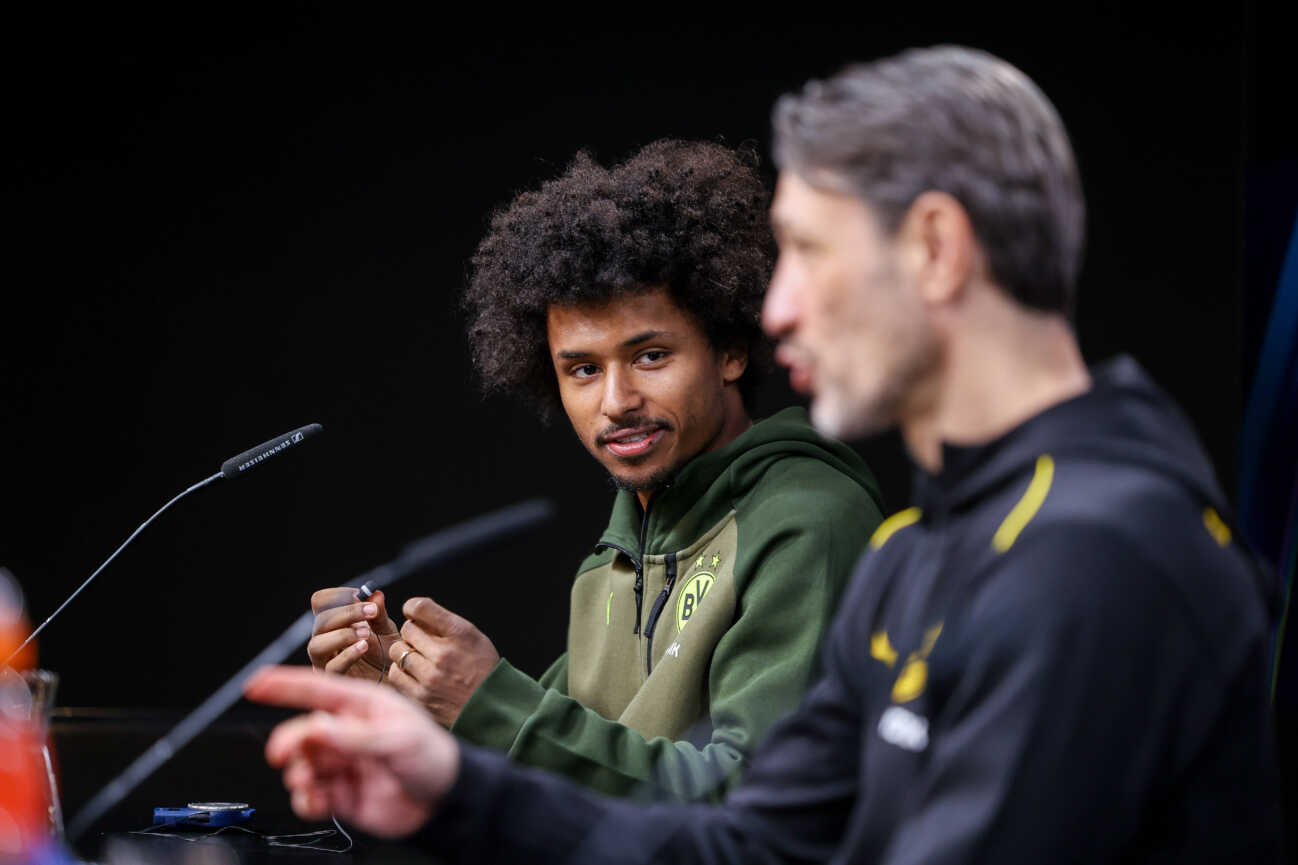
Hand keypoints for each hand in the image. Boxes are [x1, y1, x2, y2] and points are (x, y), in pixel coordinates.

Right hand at [245, 665, 458, 836]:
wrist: (446, 802)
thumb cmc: (434, 758)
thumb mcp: (398, 740)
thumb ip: (354, 736)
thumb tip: (314, 728)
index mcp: (363, 707)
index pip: (318, 690)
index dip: (285, 685)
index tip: (256, 684)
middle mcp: (348, 732)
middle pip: (303, 731)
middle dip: (290, 741)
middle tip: (283, 753)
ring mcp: (344, 763)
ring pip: (302, 765)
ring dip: (298, 773)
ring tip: (311, 783)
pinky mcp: (342, 793)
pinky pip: (311, 795)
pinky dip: (306, 800)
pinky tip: (316, 801)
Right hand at [307, 588, 400, 681]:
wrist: (398, 679)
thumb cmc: (388, 652)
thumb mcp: (386, 629)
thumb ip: (379, 613)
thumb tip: (375, 594)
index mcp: (334, 622)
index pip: (320, 601)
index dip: (337, 595)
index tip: (359, 595)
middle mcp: (324, 639)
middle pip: (320, 621)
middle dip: (346, 613)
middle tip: (371, 612)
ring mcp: (325, 662)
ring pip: (317, 645)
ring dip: (342, 635)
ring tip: (366, 634)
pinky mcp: (333, 681)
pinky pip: (331, 668)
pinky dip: (347, 655)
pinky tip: (364, 647)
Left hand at [387, 597, 499, 726]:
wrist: (491, 706)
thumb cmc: (482, 667)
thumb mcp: (473, 636)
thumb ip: (445, 622)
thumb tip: (413, 610)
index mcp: (459, 634)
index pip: (421, 607)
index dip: (413, 607)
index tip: (414, 613)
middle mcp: (443, 654)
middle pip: (407, 629)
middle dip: (413, 632)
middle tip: (422, 641)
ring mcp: (430, 677)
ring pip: (397, 651)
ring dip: (404, 652)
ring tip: (418, 658)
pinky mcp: (420, 697)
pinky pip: (396, 675)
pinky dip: (402, 671)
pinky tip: (414, 673)